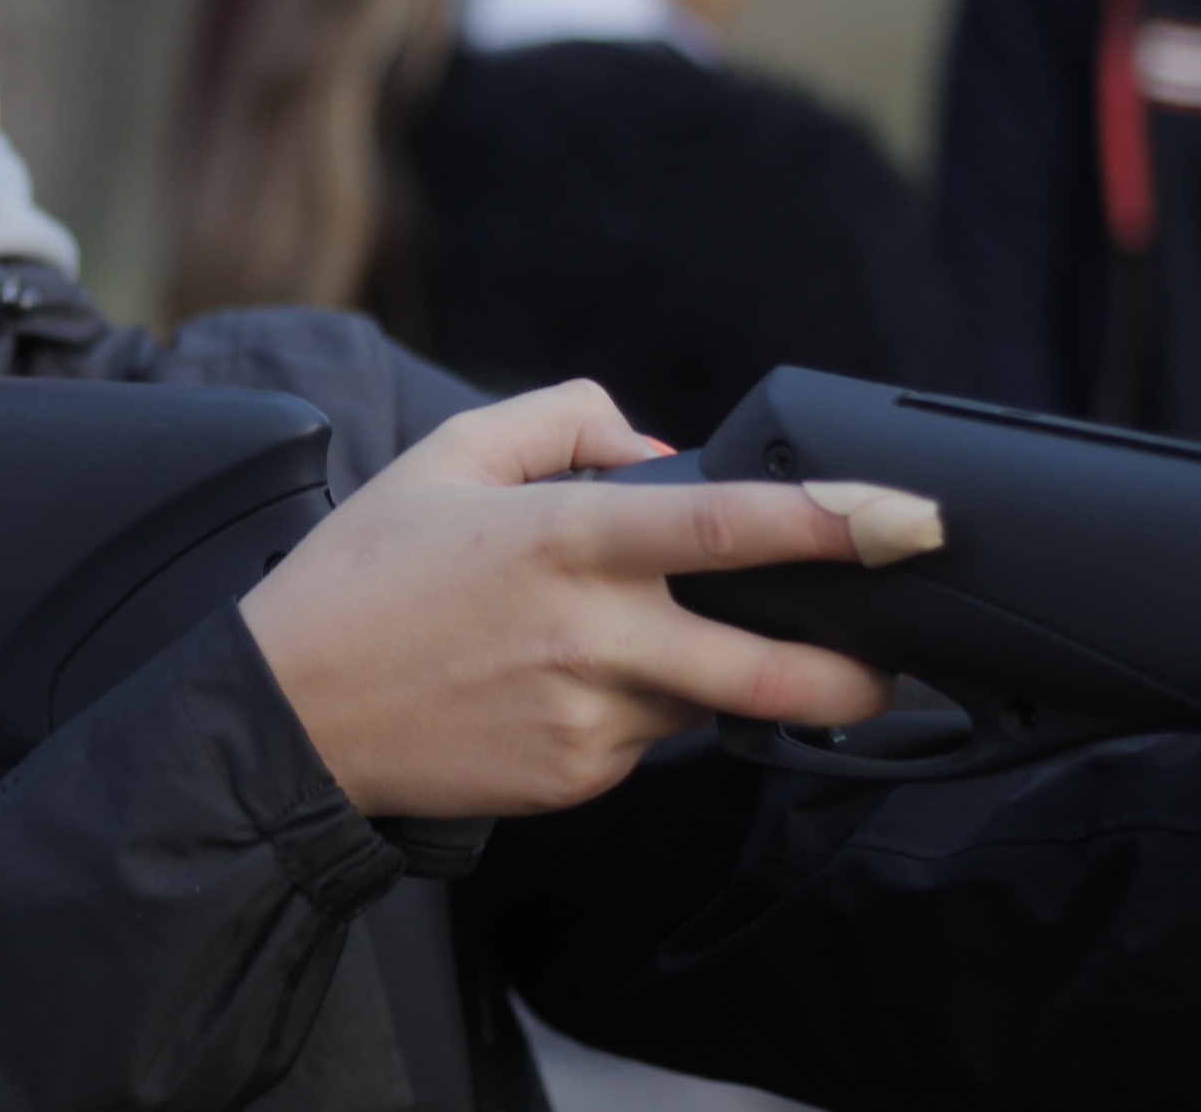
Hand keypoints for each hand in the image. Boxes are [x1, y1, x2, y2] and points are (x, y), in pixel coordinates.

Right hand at [239, 381, 898, 818]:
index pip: (730, 526)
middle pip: (771, 671)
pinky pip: (644, 740)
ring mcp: (589, 718)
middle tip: (898, 664)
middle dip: (859, 675)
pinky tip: (548, 687)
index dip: (833, 523)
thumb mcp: (446, 456)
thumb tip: (657, 445)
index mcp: (567, 538)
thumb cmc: (362, 577)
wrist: (287, 715)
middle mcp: (593, 634)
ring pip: (702, 701)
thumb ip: (561, 422)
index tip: (912, 519)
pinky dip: (629, 709)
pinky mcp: (577, 779)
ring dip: (701, 676)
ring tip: (609, 645)